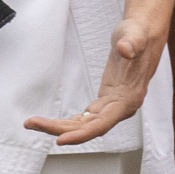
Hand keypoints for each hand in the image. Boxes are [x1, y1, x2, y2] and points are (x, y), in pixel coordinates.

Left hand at [25, 17, 166, 148]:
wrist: (143, 35)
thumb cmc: (139, 35)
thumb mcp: (135, 34)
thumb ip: (132, 42)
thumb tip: (125, 49)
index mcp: (129, 98)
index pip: (103, 124)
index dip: (82, 134)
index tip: (60, 139)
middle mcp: (121, 107)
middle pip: (88, 128)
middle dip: (60, 129)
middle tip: (31, 124)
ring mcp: (113, 106)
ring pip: (84, 125)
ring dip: (59, 126)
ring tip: (32, 123)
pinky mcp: (105, 102)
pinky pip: (85, 119)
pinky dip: (67, 122)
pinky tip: (51, 123)